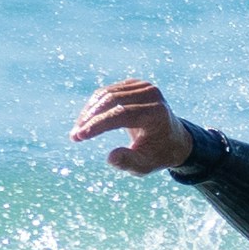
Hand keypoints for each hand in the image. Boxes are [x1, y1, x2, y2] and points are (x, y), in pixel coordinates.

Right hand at [73, 77, 196, 176]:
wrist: (173, 139)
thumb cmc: (158, 154)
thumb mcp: (145, 165)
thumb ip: (128, 162)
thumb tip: (110, 157)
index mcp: (156, 113)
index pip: (122, 114)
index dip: (98, 124)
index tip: (79, 136)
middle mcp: (151, 94)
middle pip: (112, 100)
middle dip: (90, 119)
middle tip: (75, 136)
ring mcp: (143, 86)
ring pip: (106, 94)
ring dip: (88, 112)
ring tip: (78, 132)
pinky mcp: (134, 84)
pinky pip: (108, 92)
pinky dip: (94, 106)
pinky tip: (86, 121)